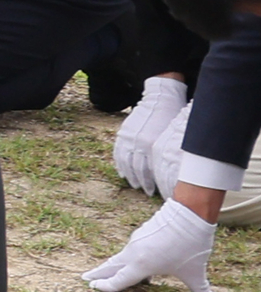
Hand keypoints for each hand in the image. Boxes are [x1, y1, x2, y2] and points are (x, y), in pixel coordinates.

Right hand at [86, 200, 219, 291]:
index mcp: (142, 266)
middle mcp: (133, 254)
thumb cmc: (191, 246)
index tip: (93, 288)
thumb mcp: (195, 272)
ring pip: (120, 256)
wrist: (189, 214)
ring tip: (108, 270)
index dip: (106, 286)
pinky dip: (128, 256)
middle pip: (110, 266)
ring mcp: (135, 241)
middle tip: (85, 278)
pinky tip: (135, 260)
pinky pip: (130, 249)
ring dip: (114, 264)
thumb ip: (201, 289)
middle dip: (97, 273)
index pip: (119, 280)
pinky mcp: (141, 233)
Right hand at [113, 77, 188, 194]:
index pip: (152, 171)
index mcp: (152, 145)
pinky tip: (123, 173)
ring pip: (126, 163)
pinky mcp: (123, 134)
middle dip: (143, 183)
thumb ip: (168, 155)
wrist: (161, 98)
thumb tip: (169, 173)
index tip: (160, 193)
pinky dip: (120, 165)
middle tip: (148, 192)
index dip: (156, 184)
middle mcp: (139, 143)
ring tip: (135, 185)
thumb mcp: (173, 138)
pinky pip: (119, 153)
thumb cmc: (173, 118)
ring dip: (131, 176)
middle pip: (138, 169)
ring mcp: (129, 138)